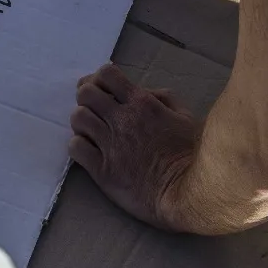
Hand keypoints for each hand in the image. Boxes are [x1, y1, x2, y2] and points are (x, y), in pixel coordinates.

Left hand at [69, 64, 197, 230]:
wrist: (189, 194)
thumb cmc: (192, 155)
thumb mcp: (185, 117)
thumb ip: (164, 99)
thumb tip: (144, 91)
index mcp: (141, 103)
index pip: (106, 74)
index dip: (100, 78)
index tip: (104, 89)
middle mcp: (122, 120)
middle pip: (85, 93)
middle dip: (87, 98)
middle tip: (95, 110)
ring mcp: (110, 144)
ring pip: (78, 118)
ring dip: (82, 122)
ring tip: (92, 131)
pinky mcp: (102, 170)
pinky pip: (75, 147)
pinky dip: (78, 146)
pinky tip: (89, 150)